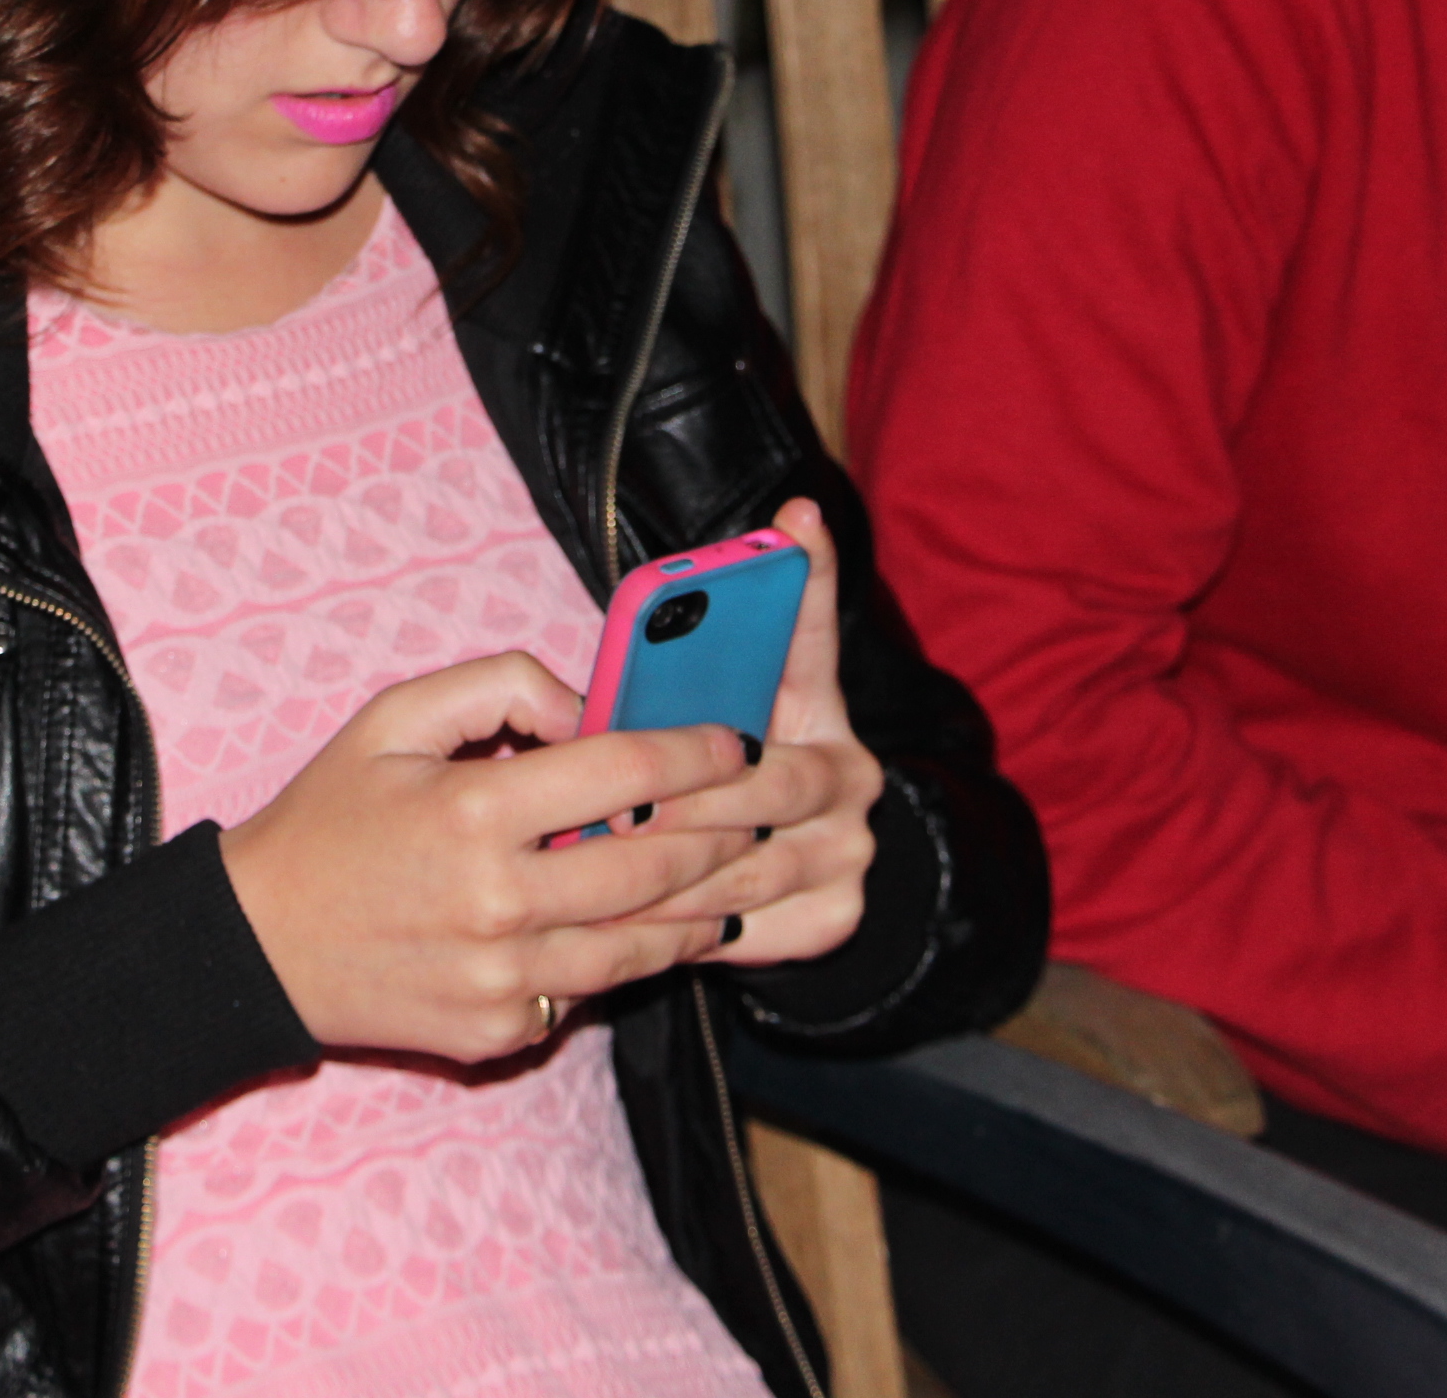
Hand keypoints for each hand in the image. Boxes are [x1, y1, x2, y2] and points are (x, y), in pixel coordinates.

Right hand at [217, 651, 755, 1061]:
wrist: (260, 948)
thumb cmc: (331, 819)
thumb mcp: (394, 718)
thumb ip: (500, 685)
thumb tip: (591, 705)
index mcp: (474, 812)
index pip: (623, 773)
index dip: (697, 752)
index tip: (738, 739)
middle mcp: (498, 903)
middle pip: (655, 866)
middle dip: (728, 829)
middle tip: (770, 804)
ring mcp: (504, 980)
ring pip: (646, 942)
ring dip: (707, 901)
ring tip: (746, 866)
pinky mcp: (502, 1032)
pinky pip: (595, 990)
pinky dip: (638, 955)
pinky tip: (673, 924)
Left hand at [618, 498, 886, 966]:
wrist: (780, 878)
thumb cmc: (712, 779)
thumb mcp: (706, 719)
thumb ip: (684, 670)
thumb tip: (659, 598)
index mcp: (820, 708)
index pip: (815, 636)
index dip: (812, 577)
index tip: (796, 518)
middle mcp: (851, 774)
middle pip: (774, 779)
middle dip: (690, 795)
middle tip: (617, 803)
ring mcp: (849, 851)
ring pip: (749, 865)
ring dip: (669, 870)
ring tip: (595, 868)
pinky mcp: (835, 918)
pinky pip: (747, 929)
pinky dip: (680, 928)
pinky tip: (623, 923)